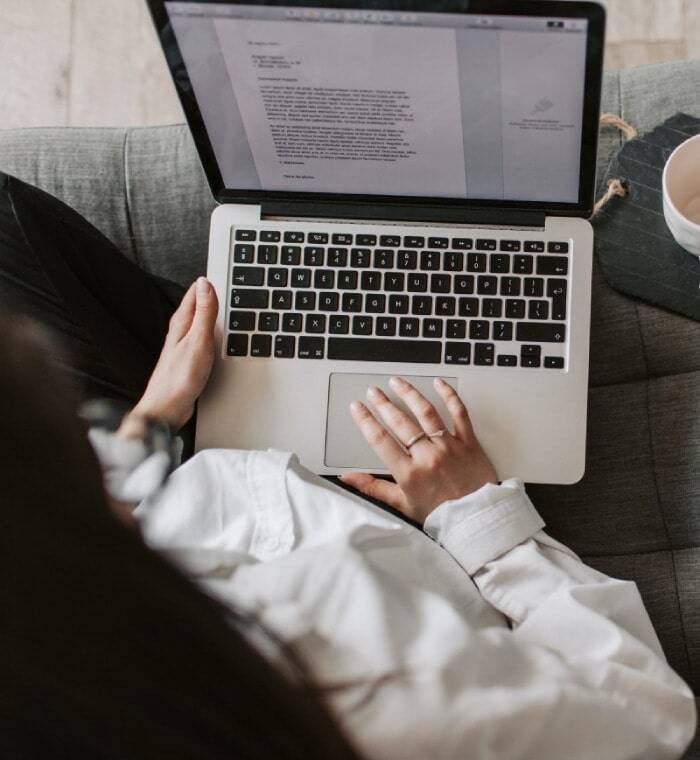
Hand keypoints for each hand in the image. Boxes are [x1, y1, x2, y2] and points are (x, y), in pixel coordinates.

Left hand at [127, 277, 217, 430]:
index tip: (223, 272)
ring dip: (211, 313)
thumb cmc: (180, 378)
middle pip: (197, 305)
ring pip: (199, 321)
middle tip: (226, 284)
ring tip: (224, 305)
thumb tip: (205, 284)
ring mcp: (183, 345)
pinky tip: (218, 337)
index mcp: (181, 322)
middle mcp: (179, 331)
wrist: (166, 408)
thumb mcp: (198, 340)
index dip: (210, 282)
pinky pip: (201, 338)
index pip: (196, 292)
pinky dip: (211, 332)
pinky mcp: (188, 359)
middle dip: (211, 294)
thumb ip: (204, 312)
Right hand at [341, 376, 496, 523]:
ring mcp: (449, 446)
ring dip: (408, 394)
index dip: (365, 420)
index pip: (380, 440)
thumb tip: (348, 480)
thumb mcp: (402, 504)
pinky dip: (449, 395)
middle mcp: (428, 456)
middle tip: (373, 391)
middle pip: (400, 421)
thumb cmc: (441, 515)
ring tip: (396, 382)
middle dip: (383, 403)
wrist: (477, 521)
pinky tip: (438, 383)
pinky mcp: (469, 442)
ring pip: (425, 412)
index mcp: (409, 473)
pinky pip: (459, 412)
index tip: (357, 407)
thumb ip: (373, 488)